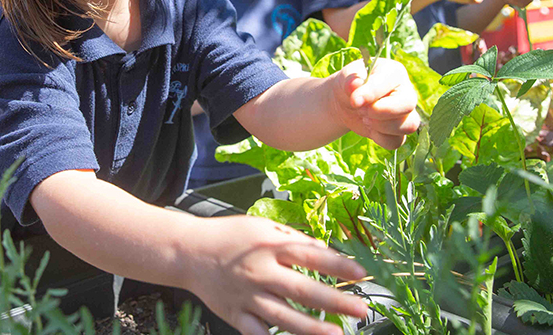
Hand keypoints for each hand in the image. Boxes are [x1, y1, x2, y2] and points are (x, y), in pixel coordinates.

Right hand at [189, 215, 367, 334]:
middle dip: (335, 301)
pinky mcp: (235, 315)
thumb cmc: (232, 236)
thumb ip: (294, 241)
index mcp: (270, 247)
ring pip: (284, 317)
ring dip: (313, 328)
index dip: (339, 265)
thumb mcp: (264, 229)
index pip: (311, 255)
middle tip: (361, 308)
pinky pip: (257, 333)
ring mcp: (247, 297)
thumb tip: (326, 253)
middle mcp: (260, 273)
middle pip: (303, 290)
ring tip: (337, 334)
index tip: (362, 273)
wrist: (190, 252)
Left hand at [330, 59, 419, 148]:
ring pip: (408, 125)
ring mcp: (406, 113)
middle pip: (408, 104)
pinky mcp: (400, 131)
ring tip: (364, 118)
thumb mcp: (347, 77)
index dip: (372, 93)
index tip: (354, 100)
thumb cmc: (350, 84)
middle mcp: (406, 91)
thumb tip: (354, 85)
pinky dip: (380, 139)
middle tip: (361, 110)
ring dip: (381, 126)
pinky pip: (397, 141)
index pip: (391, 82)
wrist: (346, 102)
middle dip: (381, 111)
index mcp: (395, 72)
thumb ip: (350, 79)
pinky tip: (370, 128)